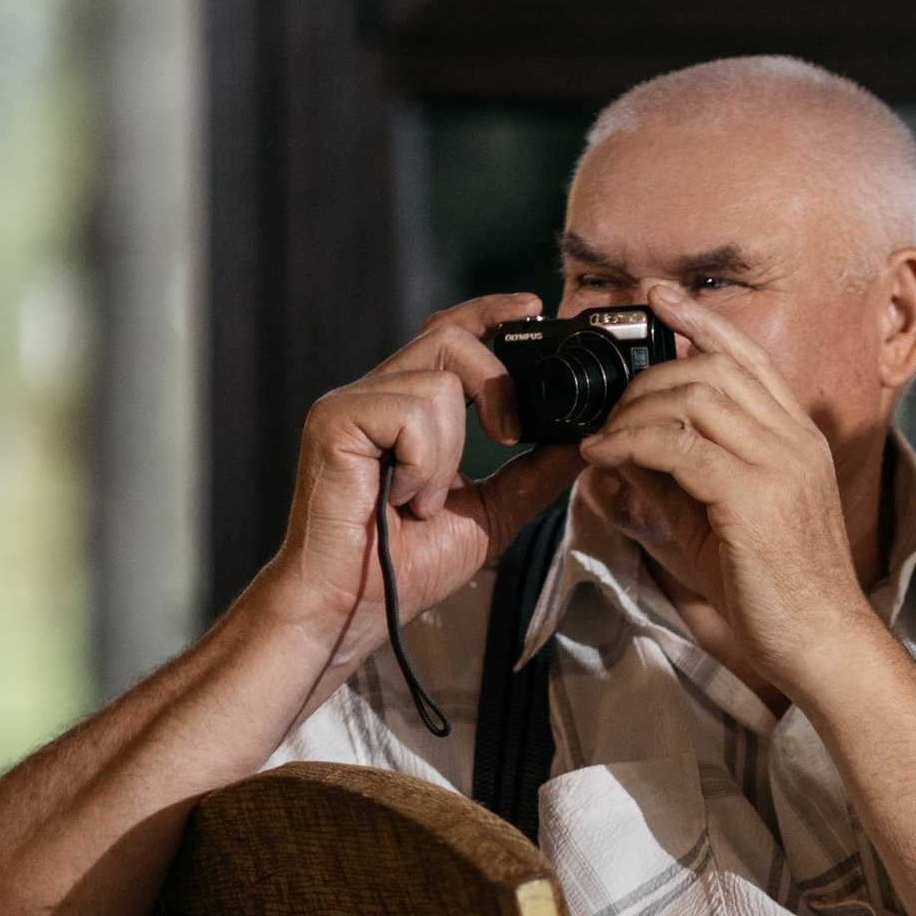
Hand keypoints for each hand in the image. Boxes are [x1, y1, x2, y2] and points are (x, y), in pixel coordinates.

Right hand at [262, 295, 579, 675]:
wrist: (354, 607)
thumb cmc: (406, 565)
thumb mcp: (492, 512)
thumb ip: (532, 473)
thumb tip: (581, 442)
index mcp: (408, 407)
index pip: (450, 333)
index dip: (490, 312)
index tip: (533, 309)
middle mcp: (376, 394)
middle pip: (450, 336)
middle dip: (496, 381)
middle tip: (506, 436)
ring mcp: (351, 403)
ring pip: (438, 383)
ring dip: (450, 454)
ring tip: (423, 501)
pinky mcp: (334, 419)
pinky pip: (411, 411)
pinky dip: (424, 463)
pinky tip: (402, 499)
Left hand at [570, 287, 881, 701]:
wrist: (824, 643)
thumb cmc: (778, 593)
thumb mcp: (722, 521)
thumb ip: (678, 479)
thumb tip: (623, 449)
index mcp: (796, 438)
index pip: (747, 357)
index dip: (700, 320)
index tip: (658, 297)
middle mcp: (793, 440)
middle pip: (713, 367)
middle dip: (648, 375)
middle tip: (609, 407)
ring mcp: (778, 464)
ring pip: (695, 395)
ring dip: (635, 409)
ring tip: (605, 437)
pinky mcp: (753, 496)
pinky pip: (678, 446)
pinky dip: (630, 444)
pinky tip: (603, 458)